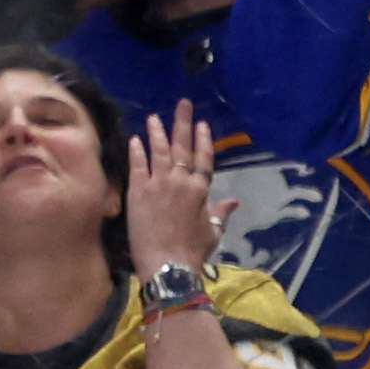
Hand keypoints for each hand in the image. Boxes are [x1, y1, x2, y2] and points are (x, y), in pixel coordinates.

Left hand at [128, 101, 236, 276]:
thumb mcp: (213, 232)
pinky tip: (135, 138)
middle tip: (182, 104)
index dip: (203, 140)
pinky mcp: (138, 191)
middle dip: (183, 124)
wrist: (168, 264)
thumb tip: (234, 201)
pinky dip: (136, 151)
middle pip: (182, 147)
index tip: (202, 123)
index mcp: (201, 190)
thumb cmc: (193, 251)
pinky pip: (137, 165)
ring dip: (157, 132)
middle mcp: (181, 181)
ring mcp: (158, 184)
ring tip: (154, 117)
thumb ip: (221, 213)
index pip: (204, 158)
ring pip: (159, 151)